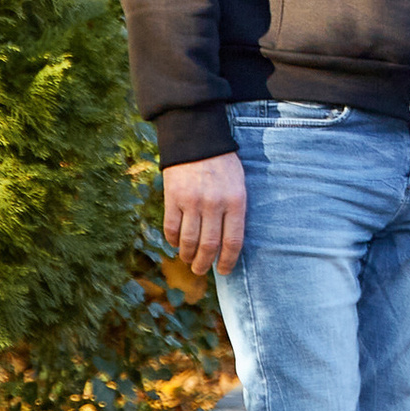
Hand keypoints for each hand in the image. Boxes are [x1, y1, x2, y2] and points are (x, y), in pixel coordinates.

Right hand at [163, 150, 247, 275]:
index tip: (223, 271)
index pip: (233, 241)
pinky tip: (175, 243)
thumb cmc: (222, 164)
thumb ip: (234, 211)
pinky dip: (173, 240)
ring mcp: (192, 201)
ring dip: (188, 256)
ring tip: (188, 260)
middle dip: (204, 263)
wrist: (197, 139)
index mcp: (235, 201)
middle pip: (209, 245)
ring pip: (189, 241)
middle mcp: (214, 204)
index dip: (228, 261)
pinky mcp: (173, 197)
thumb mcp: (238, 184)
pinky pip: (171, 228)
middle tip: (200, 270)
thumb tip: (227, 244)